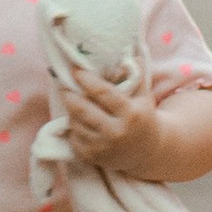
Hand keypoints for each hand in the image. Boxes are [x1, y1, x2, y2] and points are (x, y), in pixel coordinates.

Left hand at [58, 54, 163, 174]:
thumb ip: (136, 75)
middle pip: (82, 110)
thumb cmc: (142, 117)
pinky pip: (74, 138)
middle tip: (64, 86)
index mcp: (130, 114)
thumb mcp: (143, 96)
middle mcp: (116, 132)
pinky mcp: (92, 157)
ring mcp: (103, 147)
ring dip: (71, 111)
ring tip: (73, 102)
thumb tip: (130, 53)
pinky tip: (79, 121)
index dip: (86, 80)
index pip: (102, 93)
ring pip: (76, 123)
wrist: (147, 152)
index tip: (75, 70)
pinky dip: (74, 127)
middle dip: (69, 95)